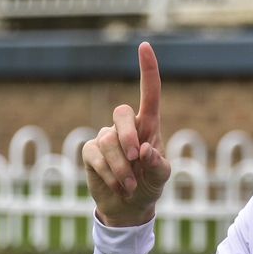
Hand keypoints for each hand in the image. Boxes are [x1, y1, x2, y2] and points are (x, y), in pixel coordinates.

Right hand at [83, 42, 171, 226]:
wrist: (129, 207)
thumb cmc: (149, 186)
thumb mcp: (162, 177)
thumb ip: (158, 164)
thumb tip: (144, 151)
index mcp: (148, 126)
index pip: (149, 93)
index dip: (148, 70)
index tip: (145, 46)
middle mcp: (126, 127)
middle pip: (122, 113)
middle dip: (128, 135)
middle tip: (137, 158)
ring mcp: (106, 138)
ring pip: (108, 140)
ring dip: (122, 167)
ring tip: (130, 185)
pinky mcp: (90, 152)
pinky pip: (96, 156)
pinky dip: (110, 174)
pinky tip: (119, 186)